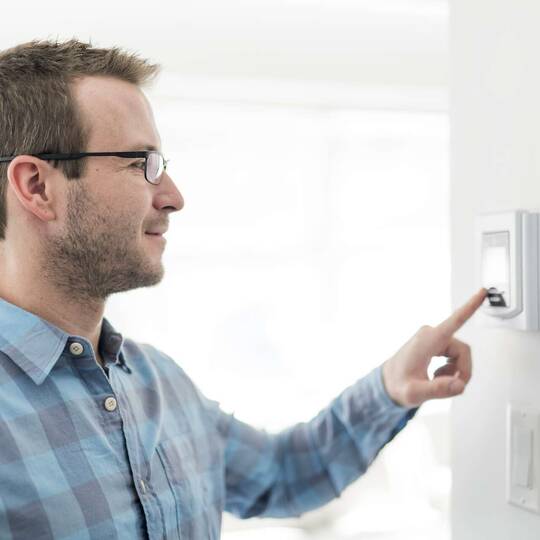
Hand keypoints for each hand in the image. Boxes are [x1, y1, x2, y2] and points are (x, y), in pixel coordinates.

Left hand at [381, 288, 487, 407]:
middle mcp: (431, 334)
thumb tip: (459, 384)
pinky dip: (451, 369)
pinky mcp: (435, 342)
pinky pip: (455, 355)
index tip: (482, 292)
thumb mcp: (415, 393)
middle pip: (463, 351)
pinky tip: (438, 375)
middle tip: (451, 386)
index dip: (470, 306)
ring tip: (438, 380)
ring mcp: (433, 337)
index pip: (454, 321)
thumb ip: (437, 390)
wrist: (387, 382)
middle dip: (462, 371)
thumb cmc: (398, 384)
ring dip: (455, 371)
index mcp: (428, 340)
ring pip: (461, 354)